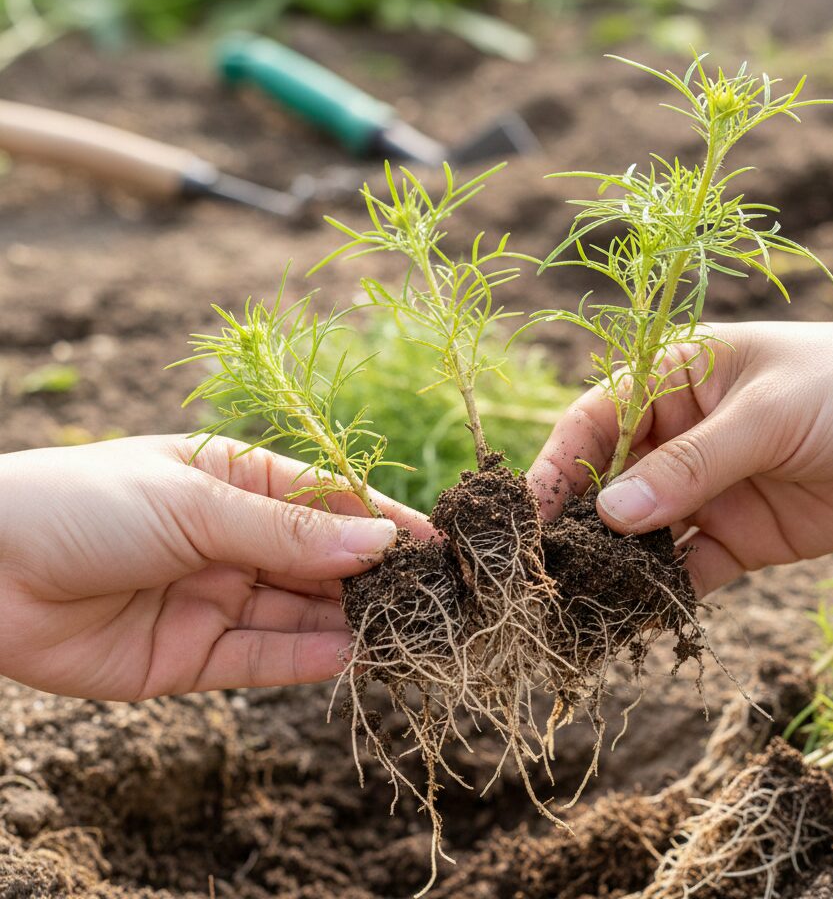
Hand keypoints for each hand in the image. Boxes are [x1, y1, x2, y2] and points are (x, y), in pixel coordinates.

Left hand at [0, 435, 429, 700]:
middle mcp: (235, 541)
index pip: (329, 502)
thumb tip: (379, 544)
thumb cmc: (86, 503)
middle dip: (374, 577)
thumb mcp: (193, 503)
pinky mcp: (191, 658)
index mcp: (237, 482)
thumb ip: (286, 533)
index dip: (382, 519)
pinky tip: (351, 655)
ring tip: (409, 630)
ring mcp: (216, 599)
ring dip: (351, 621)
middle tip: (436, 596)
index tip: (438, 541)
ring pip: (300, 613)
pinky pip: (262, 659)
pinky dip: (306, 659)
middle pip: (321, 562)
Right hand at [529, 249, 832, 596]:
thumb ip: (690, 466)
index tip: (525, 516)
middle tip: (543, 578)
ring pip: (643, 534)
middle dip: (577, 527)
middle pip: (609, 485)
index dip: (556, 467)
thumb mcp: (767, 416)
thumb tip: (608, 515)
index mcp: (671, 381)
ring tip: (580, 609)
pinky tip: (641, 620)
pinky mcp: (740, 535)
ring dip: (616, 568)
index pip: (593, 422)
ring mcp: (709, 489)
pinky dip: (664, 594)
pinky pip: (688, 569)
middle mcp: (678, 436)